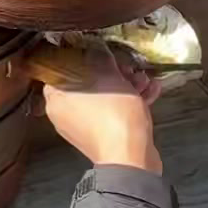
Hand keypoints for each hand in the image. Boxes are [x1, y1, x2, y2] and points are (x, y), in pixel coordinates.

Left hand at [42, 43, 162, 175]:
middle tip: (129, 66)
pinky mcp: (102, 136)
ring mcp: (83, 126)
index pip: (59, 69)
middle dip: (111, 71)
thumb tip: (98, 50)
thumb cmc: (113, 114)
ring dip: (125, 85)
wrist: (131, 158)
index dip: (79, 55)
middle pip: (86, 82)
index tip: (97, 49)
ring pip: (103, 97)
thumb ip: (102, 59)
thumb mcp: (110, 77)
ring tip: (144, 79)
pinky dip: (128, 101)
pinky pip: (112, 112)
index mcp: (56, 98)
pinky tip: (151, 91)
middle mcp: (65, 113)